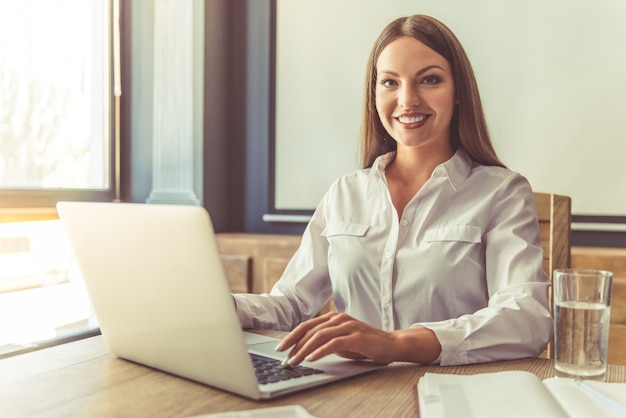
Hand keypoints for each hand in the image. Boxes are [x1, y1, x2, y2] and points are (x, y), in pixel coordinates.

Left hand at [275, 312, 398, 365]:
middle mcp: (338, 318)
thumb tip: (304, 349)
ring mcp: (348, 326)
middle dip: (294, 345)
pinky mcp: (356, 336)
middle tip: (285, 359)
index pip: (307, 325)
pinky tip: (312, 358)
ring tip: (295, 361)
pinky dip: (320, 351)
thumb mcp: (341, 342)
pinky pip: (334, 342)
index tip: (281, 348)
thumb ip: (325, 341)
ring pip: (319, 335)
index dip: (292, 336)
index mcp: (333, 317)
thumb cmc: (365, 344)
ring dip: (304, 350)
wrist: (391, 344)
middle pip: (310, 329)